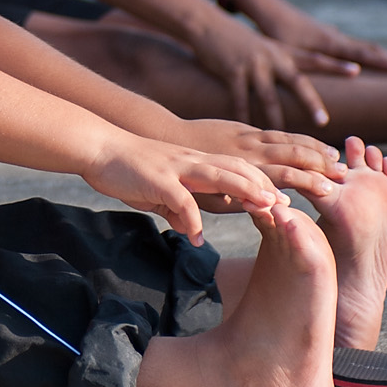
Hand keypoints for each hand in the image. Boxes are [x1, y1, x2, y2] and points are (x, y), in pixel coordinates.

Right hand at [80, 135, 282, 244]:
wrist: (99, 148)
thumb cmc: (128, 169)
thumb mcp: (159, 189)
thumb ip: (177, 207)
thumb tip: (191, 229)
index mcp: (194, 162)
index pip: (236, 168)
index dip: (260, 181)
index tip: (281, 199)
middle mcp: (191, 161)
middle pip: (237, 169)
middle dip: (264, 185)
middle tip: (287, 205)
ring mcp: (176, 168)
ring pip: (219, 176)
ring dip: (245, 192)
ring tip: (264, 209)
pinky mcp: (158, 179)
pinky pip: (182, 201)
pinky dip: (194, 220)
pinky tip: (198, 238)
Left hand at [167, 119, 345, 199]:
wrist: (166, 138)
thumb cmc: (187, 178)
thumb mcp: (210, 198)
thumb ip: (240, 200)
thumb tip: (269, 206)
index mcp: (243, 170)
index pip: (284, 176)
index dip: (309, 182)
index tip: (330, 190)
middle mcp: (250, 151)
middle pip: (293, 155)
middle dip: (320, 164)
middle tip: (344, 174)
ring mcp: (247, 137)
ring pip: (288, 140)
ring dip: (313, 148)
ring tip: (335, 156)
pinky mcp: (242, 128)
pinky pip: (276, 132)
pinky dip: (296, 138)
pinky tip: (308, 143)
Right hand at [186, 10, 328, 129]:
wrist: (210, 25)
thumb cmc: (239, 40)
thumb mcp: (266, 47)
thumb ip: (282, 62)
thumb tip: (296, 77)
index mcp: (284, 52)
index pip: (315, 59)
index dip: (335, 65)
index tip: (356, 71)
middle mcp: (273, 58)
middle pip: (297, 82)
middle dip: (311, 102)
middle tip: (324, 122)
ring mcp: (253, 65)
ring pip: (269, 96)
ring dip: (277, 118)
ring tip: (285, 136)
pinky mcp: (233, 72)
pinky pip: (240, 98)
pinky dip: (243, 115)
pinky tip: (245, 129)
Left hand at [240, 0, 386, 74]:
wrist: (270, 9)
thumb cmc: (277, 33)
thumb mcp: (292, 53)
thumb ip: (307, 67)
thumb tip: (315, 88)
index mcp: (330, 42)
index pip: (361, 53)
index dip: (380, 60)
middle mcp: (334, 36)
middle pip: (364, 48)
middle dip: (382, 57)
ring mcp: (330, 33)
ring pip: (356, 44)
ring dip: (371, 53)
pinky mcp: (323, 33)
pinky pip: (345, 44)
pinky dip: (356, 51)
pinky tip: (358, 57)